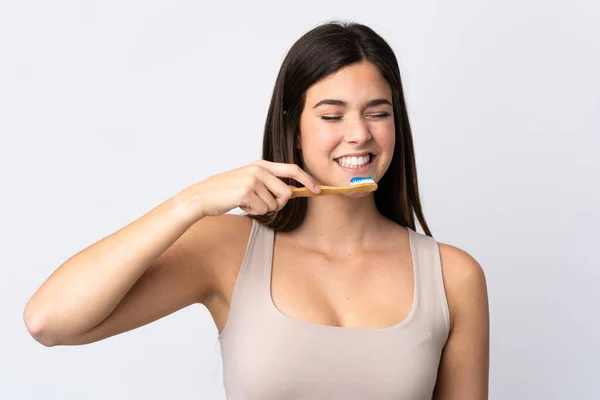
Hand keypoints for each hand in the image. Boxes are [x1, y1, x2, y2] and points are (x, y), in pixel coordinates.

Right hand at [181, 160, 320, 218]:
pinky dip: (253, 212)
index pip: (292, 169)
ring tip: (246, 202)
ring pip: (273, 204)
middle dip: (278, 204)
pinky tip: (240, 205)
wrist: (203, 196)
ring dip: (261, 208)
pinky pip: (262, 209)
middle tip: (261, 204)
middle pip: (287, 193)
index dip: (307, 180)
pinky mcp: (247, 192)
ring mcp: (253, 180)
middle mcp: (259, 169)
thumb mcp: (250, 180)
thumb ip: (269, 182)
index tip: (317, 189)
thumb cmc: (227, 191)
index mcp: (262, 165)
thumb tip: (291, 193)